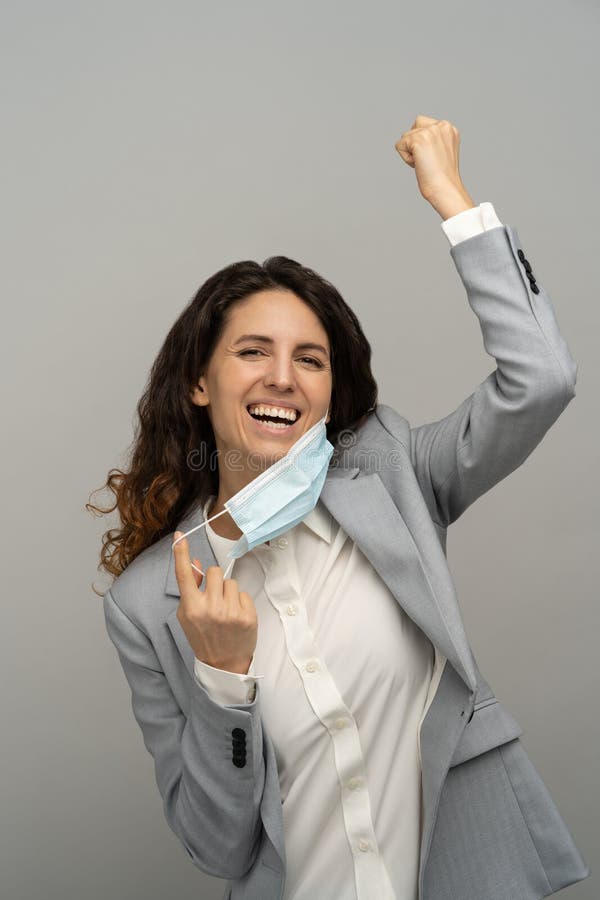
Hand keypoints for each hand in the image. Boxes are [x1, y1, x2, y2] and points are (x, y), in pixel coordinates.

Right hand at [172, 531, 257, 673]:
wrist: (223, 664)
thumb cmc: (203, 637)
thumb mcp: (188, 616)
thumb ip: (191, 588)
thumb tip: (195, 562)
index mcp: (191, 607)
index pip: (184, 575)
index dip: (181, 553)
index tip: (179, 535)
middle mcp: (210, 608)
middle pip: (214, 571)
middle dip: (214, 581)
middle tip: (214, 598)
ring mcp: (230, 612)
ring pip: (230, 581)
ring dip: (228, 592)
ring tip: (225, 610)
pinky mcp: (247, 616)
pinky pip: (243, 593)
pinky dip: (240, 602)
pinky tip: (235, 617)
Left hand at [394, 115, 473, 212]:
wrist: (445, 188)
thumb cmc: (443, 178)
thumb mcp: (442, 152)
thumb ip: (433, 139)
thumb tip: (414, 139)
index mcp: (449, 128)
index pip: (423, 124)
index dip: (423, 143)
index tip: (434, 158)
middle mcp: (441, 126)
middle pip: (413, 128)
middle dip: (415, 146)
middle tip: (429, 162)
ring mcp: (430, 131)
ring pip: (405, 136)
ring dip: (411, 153)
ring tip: (425, 163)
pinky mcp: (418, 140)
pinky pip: (399, 146)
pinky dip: (406, 159)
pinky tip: (419, 165)